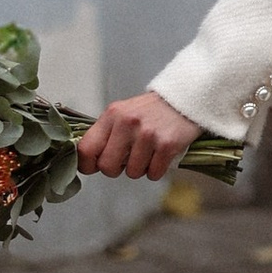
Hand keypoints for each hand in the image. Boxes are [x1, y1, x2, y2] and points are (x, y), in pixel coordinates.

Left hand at [77, 88, 203, 181]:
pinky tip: (160, 155)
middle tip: (126, 159)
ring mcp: (148, 134)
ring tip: (148, 152)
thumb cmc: (151, 111)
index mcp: (112, 115)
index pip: (86, 148)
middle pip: (107, 167)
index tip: (93, 167)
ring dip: (140, 168)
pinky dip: (156, 170)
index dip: (86, 165)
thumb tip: (90, 161)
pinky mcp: (167, 144)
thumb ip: (106, 134)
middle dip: (116, 169)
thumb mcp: (123, 113)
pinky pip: (153, 173)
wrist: (185, 99)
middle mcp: (127, 123)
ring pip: (132, 173)